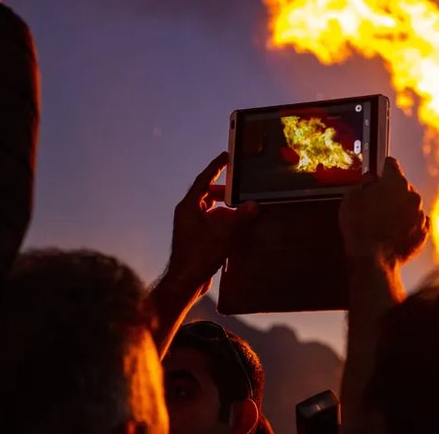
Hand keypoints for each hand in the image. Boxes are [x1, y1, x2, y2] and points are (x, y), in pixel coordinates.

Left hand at [164, 152, 258, 297]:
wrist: (185, 283)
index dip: (215, 167)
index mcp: (189, 207)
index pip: (203, 180)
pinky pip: (213, 225)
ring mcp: (192, 228)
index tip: (226, 156)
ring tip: (245, 209)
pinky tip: (240, 228)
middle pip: (209, 195)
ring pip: (212, 212)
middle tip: (242, 187)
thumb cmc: (198, 256)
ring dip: (228, 210)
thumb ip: (240, 217)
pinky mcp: (198, 241)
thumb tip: (253, 205)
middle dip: (226, 192)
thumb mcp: (224, 233)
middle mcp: (188, 214)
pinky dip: (226, 224)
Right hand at [339, 157, 429, 267]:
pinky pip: (417, 222)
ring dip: (400, 209)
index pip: (391, 165)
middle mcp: (412, 195)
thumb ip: (363, 184)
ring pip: (410, 205)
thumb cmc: (361, 228)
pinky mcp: (424, 232)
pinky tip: (395, 231)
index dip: (383, 167)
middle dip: (391, 192)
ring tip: (383, 221)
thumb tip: (369, 182)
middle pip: (402, 186)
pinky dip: (408, 225)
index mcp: (395, 182)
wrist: (373, 258)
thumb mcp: (351, 198)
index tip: (381, 169)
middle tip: (376, 203)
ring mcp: (420, 214)